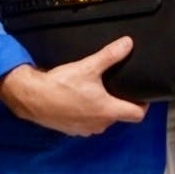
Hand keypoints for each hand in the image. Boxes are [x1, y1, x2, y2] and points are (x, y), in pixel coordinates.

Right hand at [0, 35, 147, 135]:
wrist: (31, 98)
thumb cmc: (60, 85)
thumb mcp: (88, 66)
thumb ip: (110, 55)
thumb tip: (128, 43)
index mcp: (108, 111)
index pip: (137, 115)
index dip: (143, 105)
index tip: (140, 94)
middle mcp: (100, 124)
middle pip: (119, 116)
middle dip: (119, 102)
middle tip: (115, 86)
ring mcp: (85, 130)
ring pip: (102, 119)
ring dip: (101, 108)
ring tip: (95, 91)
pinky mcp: (71, 130)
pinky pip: (86, 122)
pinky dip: (86, 113)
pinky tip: (77, 99)